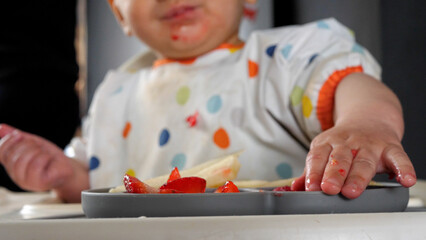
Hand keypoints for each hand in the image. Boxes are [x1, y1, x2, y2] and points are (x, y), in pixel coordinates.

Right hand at [0, 124, 72, 191]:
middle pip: (13, 155)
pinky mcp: (39, 183)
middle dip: (28, 144)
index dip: (8, 141)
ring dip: (38, 151)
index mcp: (12, 166)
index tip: (20, 134)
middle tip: (39, 147)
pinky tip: (50, 161)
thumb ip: (17, 137)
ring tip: (45, 154)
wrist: (67, 167)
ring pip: (24, 159)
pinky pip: (36, 164)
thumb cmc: (50, 157)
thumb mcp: (33, 143)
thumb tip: (1, 127)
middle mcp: (16, 176)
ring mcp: (27, 182)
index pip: (1, 153)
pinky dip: (45, 157)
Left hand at [292, 121, 415, 198]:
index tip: (311, 187)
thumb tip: (295, 188)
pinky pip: (398, 158)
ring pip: (364, 161)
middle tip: (329, 189)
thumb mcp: (324, 151)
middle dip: (334, 174)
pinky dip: (403, 168)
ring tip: (352, 191)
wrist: (368, 119)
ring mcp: (370, 144)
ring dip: (358, 177)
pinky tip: (404, 180)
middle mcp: (348, 142)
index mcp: (328, 142)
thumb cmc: (343, 142)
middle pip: (340, 159)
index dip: (314, 172)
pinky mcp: (390, 148)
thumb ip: (311, 170)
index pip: (318, 157)